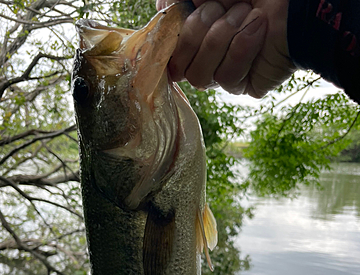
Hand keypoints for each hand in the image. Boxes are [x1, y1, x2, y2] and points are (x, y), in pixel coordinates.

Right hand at [156, 0, 295, 97]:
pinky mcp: (245, 85)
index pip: (170, 55)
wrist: (292, 1)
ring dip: (222, 39)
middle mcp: (208, 59)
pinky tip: (258, 29)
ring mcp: (226, 74)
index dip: (172, 40)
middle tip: (223, 6)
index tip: (181, 14)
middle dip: (198, 32)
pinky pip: (227, 78)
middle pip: (181, 69)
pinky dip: (242, 49)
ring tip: (246, 14)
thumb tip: (161, 11)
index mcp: (196, 38)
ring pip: (201, 77)